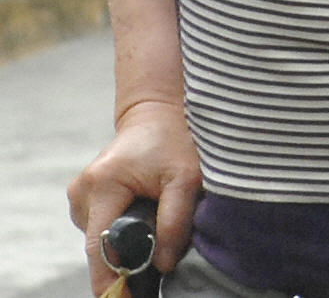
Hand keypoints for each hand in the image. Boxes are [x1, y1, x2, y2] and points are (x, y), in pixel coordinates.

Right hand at [68, 99, 200, 296]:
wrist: (157, 113)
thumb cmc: (175, 140)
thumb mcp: (186, 176)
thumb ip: (175, 220)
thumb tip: (162, 265)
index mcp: (103, 184)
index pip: (99, 246)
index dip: (111, 278)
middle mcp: (82, 191)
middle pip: (99, 246)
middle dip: (123, 259)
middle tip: (153, 266)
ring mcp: (79, 194)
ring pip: (100, 238)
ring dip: (124, 241)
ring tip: (152, 220)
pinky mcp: (85, 196)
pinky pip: (101, 227)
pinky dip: (120, 229)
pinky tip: (140, 213)